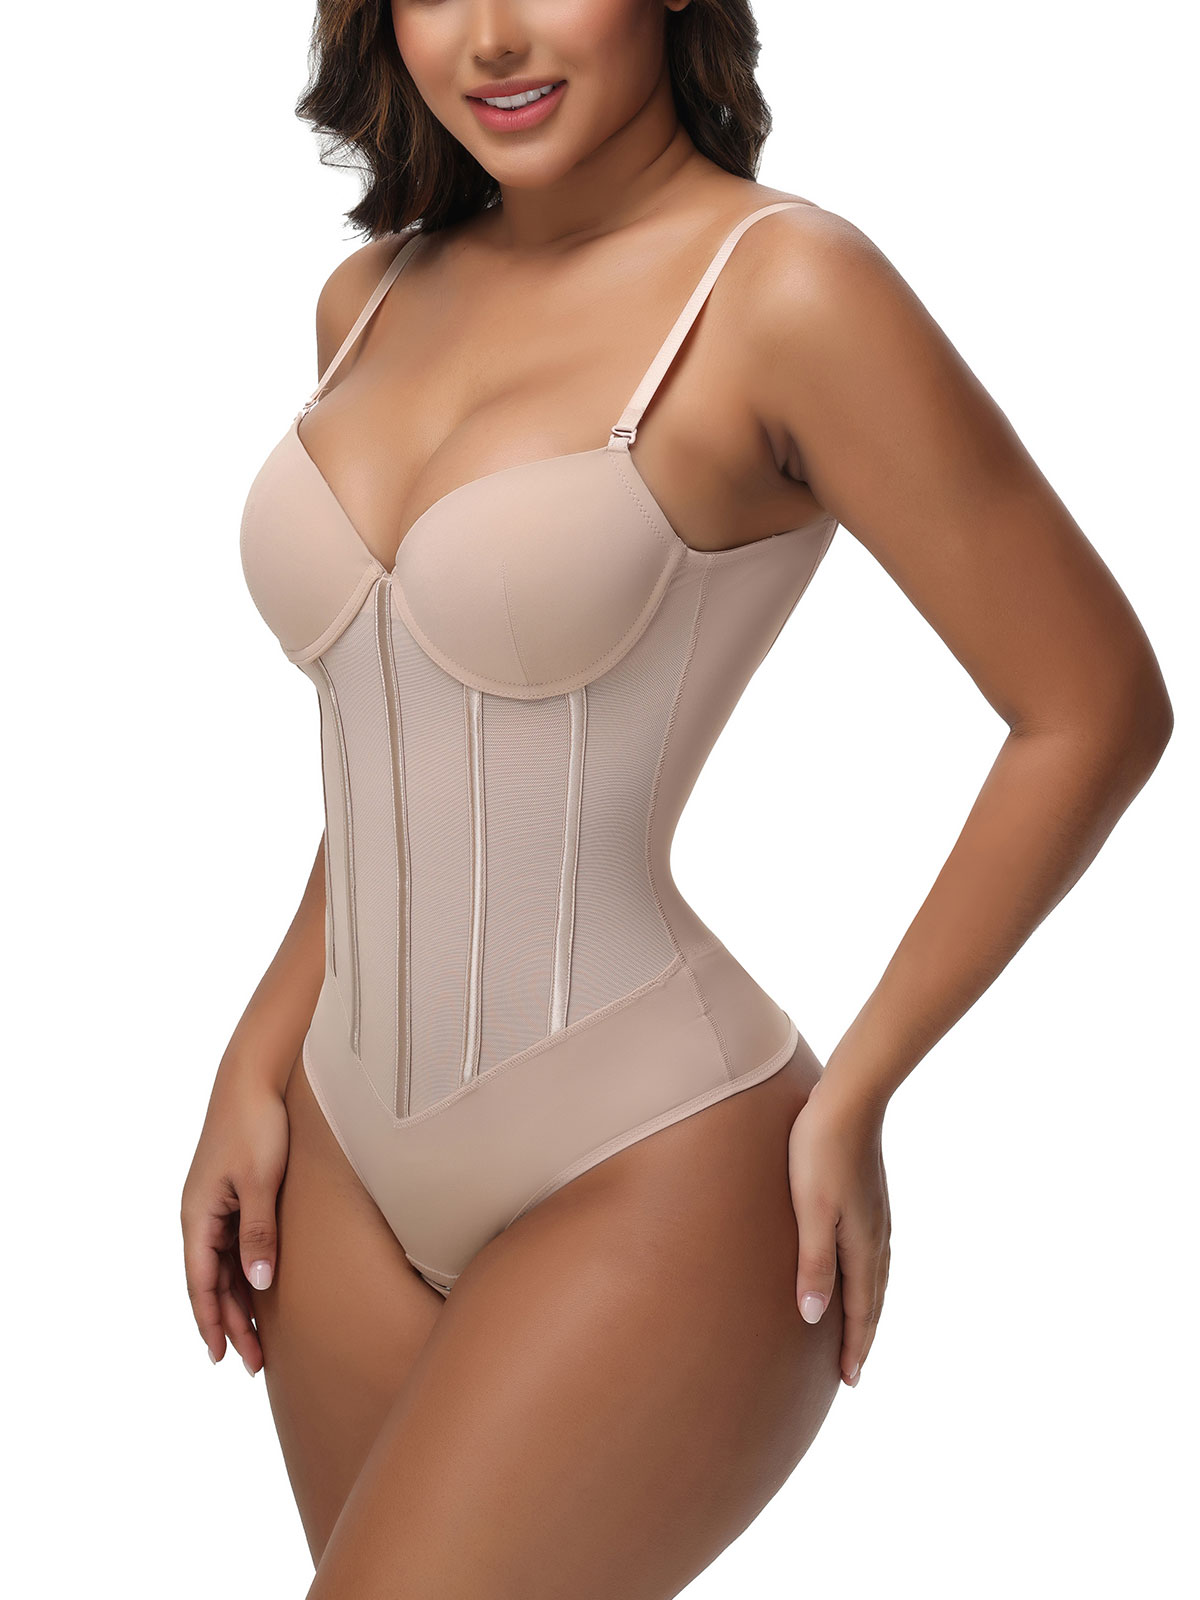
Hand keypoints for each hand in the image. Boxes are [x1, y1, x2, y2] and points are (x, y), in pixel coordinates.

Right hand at [180, 1069, 290, 1373]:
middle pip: (211, 1282)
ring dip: (238, 1303)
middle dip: (230, 1324)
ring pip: (223, 1268)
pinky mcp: (232, 1195)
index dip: (210, 1322)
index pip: (200, 1283)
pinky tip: (260, 1292)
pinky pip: (234, 1246)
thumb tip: (258, 1283)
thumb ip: (259, 1232)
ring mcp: (215, 1206)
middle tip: (253, 1364)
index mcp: (197, 1215)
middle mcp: (200, 1215)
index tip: (220, 1358)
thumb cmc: (256, 1125)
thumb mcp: (261, 1181)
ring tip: (259, 1341)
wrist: (253, 1078)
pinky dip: (245, 1274)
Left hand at [787, 1077, 891, 1386]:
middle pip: (873, 1300)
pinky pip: (873, 1255)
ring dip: (867, 1309)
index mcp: (863, 1245)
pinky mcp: (870, 1199)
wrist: (848, 1098)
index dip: (854, 1347)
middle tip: (854, 1371)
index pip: (860, 1310)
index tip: (850, 1381)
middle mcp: (877, 1237)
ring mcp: (877, 1217)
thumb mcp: (811, 1209)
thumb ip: (813, 1263)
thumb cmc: (819, 1151)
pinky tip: (857, 1271)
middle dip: (863, 1336)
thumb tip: (811, 1317)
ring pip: (875, 1277)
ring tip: (857, 1330)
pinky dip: (868, 1280)